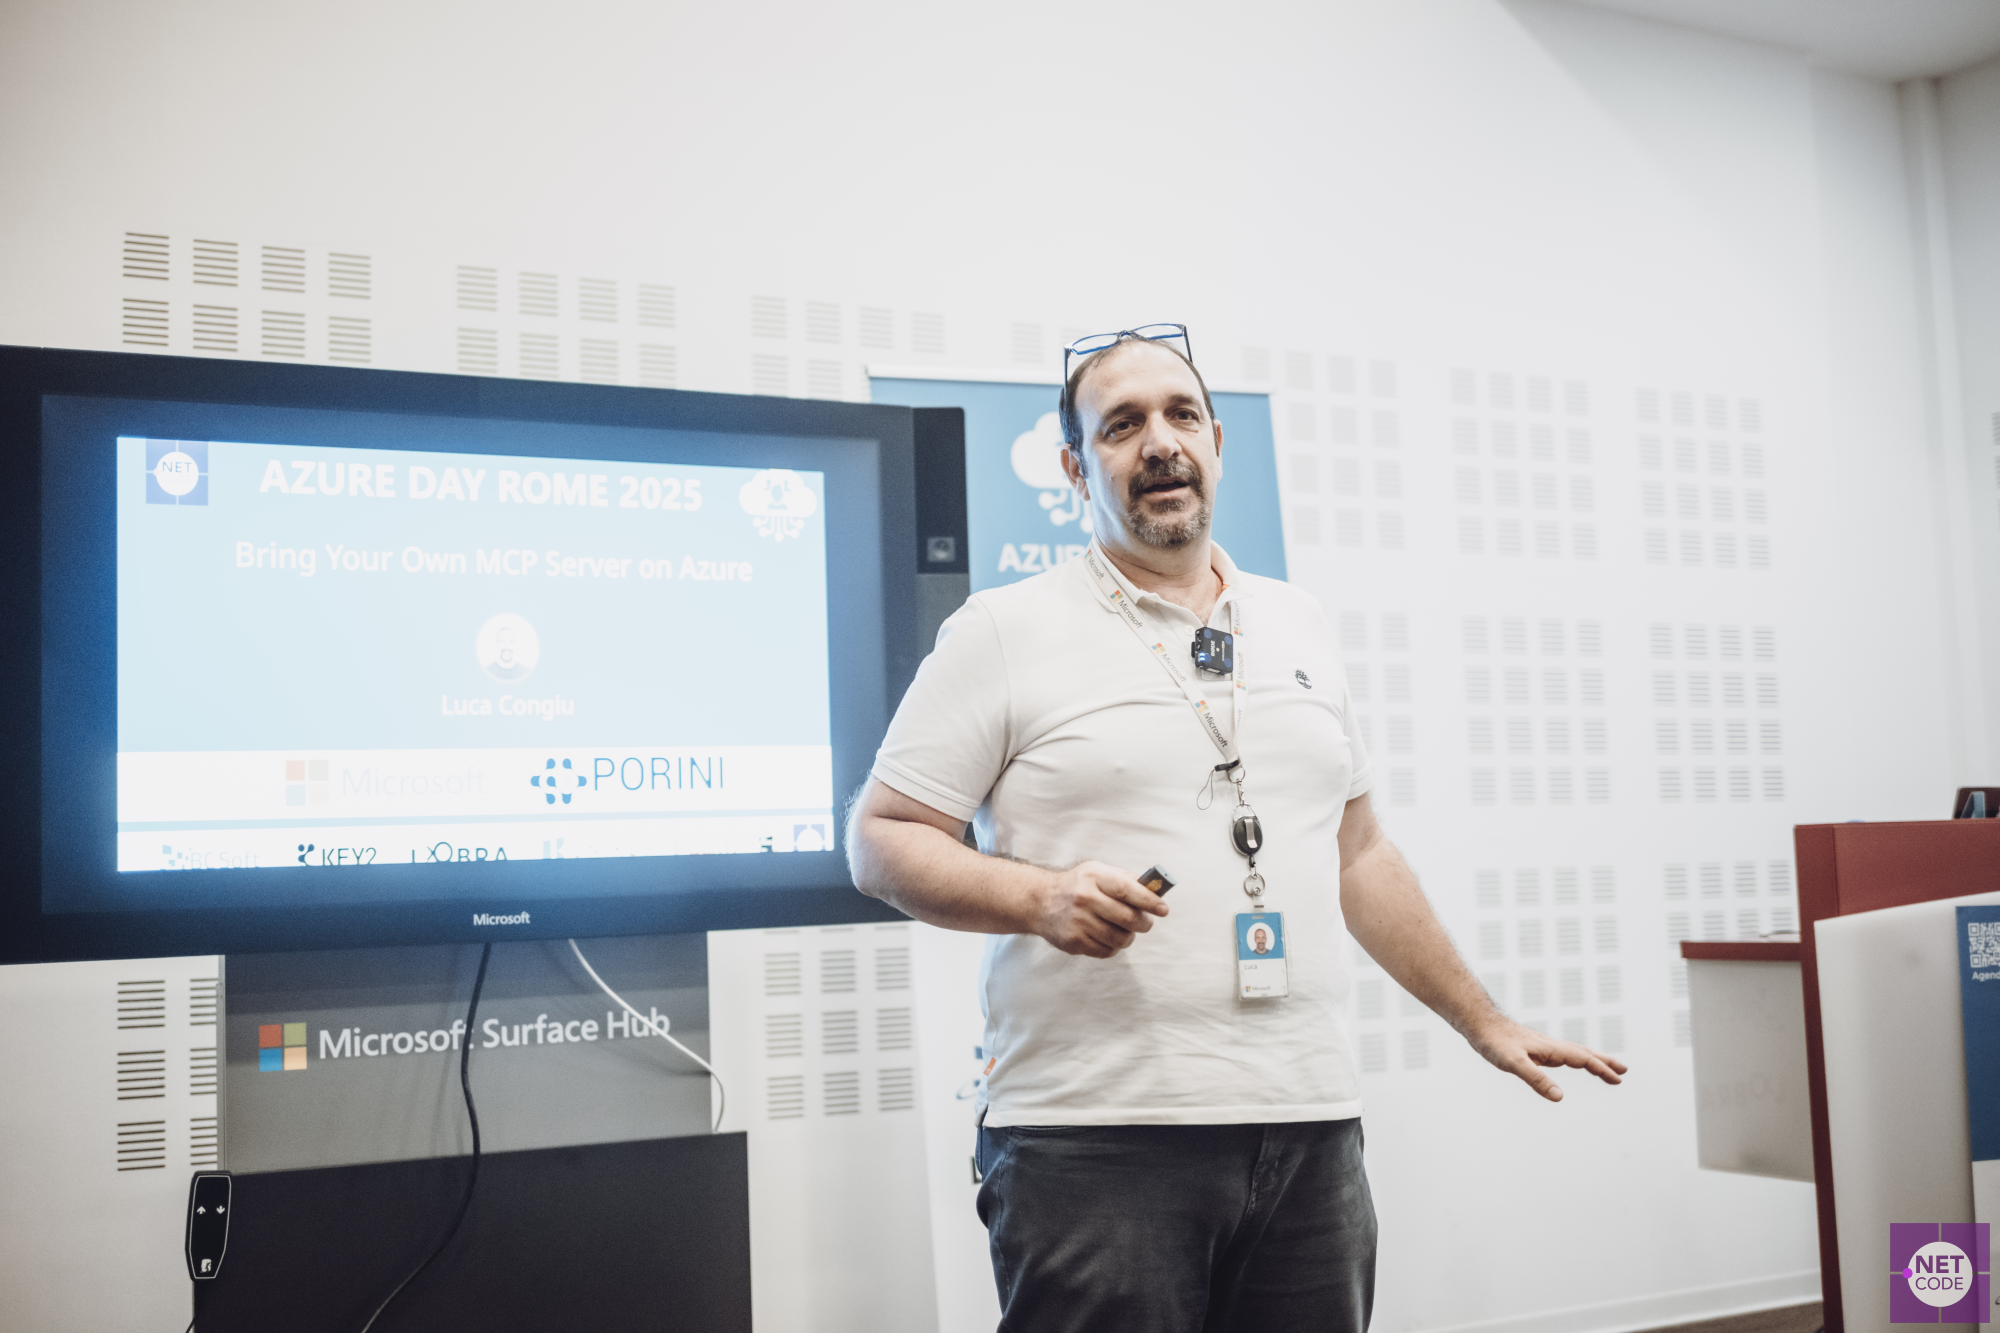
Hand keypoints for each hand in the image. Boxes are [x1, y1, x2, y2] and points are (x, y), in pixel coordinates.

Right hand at [1029, 861, 1169, 957]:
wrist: (1041, 902)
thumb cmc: (1077, 886)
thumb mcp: (1098, 872)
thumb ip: (1126, 880)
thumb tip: (1156, 891)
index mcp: (1094, 877)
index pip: (1128, 890)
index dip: (1149, 901)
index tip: (1163, 909)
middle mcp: (1085, 898)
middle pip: (1128, 918)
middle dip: (1144, 923)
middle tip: (1145, 923)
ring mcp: (1078, 921)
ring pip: (1119, 939)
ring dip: (1128, 937)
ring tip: (1124, 931)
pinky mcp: (1073, 941)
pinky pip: (1106, 951)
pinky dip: (1113, 947)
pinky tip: (1107, 937)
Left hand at [1465, 1015, 1626, 1101]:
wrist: (1479, 1023)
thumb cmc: (1494, 1042)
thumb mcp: (1514, 1063)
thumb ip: (1536, 1079)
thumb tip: (1560, 1097)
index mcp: (1550, 1049)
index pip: (1583, 1058)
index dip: (1601, 1068)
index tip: (1619, 1078)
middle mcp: (1550, 1046)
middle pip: (1584, 1053)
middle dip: (1604, 1063)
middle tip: (1624, 1071)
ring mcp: (1543, 1047)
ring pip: (1574, 1053)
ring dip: (1592, 1061)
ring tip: (1606, 1069)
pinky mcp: (1534, 1049)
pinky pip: (1562, 1055)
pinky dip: (1575, 1060)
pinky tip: (1571, 1063)